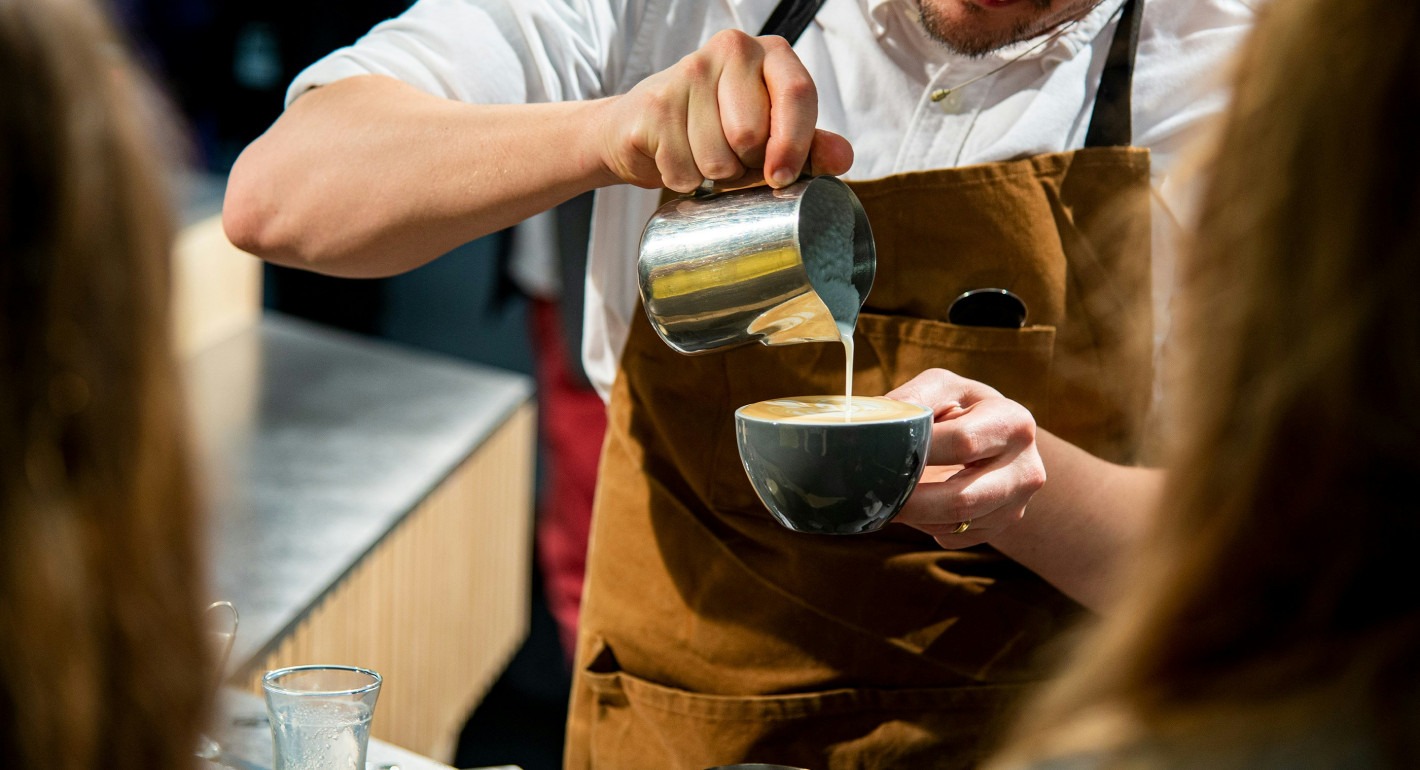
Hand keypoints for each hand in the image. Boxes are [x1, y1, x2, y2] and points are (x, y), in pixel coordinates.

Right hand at [592, 29, 852, 192]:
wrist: (642, 127)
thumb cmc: (717, 130)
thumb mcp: (772, 135)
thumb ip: (810, 146)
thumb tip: (843, 158)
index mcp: (770, 53)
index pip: (797, 94)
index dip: (793, 144)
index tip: (781, 177)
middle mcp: (731, 49)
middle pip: (751, 133)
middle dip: (745, 165)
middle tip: (734, 158)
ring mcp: (688, 71)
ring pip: (716, 158)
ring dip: (712, 177)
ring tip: (703, 156)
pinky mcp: (654, 103)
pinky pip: (682, 169)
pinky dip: (682, 180)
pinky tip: (676, 158)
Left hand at [886, 369, 1045, 547]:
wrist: (994, 436)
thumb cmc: (959, 407)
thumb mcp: (941, 389)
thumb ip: (910, 402)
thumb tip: (868, 426)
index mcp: (1013, 423)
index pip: (962, 443)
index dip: (918, 452)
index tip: (879, 456)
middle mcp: (1026, 468)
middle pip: (962, 499)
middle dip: (911, 500)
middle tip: (874, 493)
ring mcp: (1017, 504)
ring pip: (955, 523)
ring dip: (914, 514)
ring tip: (889, 495)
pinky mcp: (1001, 527)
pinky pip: (954, 536)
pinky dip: (925, 523)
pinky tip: (918, 502)